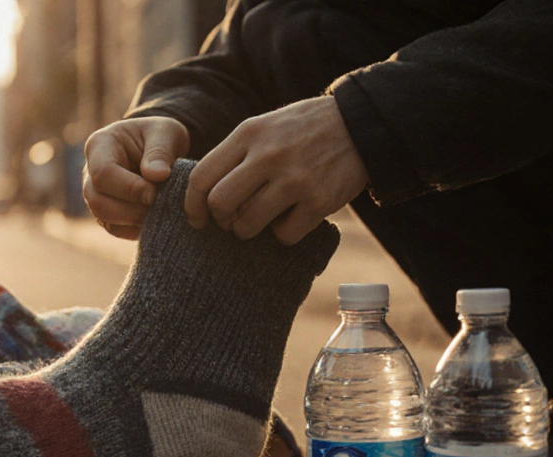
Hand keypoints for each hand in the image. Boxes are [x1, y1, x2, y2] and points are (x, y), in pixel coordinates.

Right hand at [82, 117, 190, 239]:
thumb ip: (161, 151)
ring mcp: (96, 193)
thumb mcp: (166, 132)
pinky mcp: (107, 211)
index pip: (103, 173)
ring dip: (133, 221)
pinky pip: (114, 228)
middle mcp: (90, 171)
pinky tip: (155, 220)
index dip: (128, 188)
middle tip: (160, 206)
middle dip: (130, 210)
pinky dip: (135, 229)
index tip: (153, 193)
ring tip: (159, 212)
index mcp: (100, 145)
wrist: (160, 148)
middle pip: (97, 200)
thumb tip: (157, 175)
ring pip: (103, 217)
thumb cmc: (160, 135)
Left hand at [186, 96, 368, 243]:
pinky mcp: (318, 201)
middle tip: (232, 221)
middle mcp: (268, 155)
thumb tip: (204, 195)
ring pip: (248, 225)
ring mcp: (294, 179)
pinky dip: (284, 233)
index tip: (197, 219)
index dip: (192, 206)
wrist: (360, 124)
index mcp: (248, 134)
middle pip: (220, 205)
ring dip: (249, 231)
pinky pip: (284, 235)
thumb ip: (235, 155)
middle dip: (221, 221)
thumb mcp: (265, 127)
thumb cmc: (304, 130)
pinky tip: (292, 217)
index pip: (202, 177)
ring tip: (261, 220)